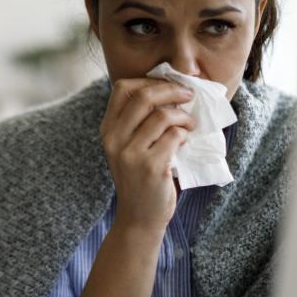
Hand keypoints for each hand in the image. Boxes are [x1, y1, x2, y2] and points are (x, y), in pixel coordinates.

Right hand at [100, 78, 195, 232]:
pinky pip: (174, 136)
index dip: (148, 80)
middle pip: (144, 96)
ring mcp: (131, 153)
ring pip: (163, 115)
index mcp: (108, 130)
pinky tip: (185, 142)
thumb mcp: (128, 147)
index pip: (122, 88)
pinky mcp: (150, 166)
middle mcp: (114, 139)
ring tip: (189, 125)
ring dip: (183, 117)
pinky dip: (185, 135)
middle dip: (172, 90)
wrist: (139, 217)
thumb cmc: (140, 178)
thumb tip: (170, 89)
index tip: (167, 85)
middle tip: (188, 95)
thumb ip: (138, 122)